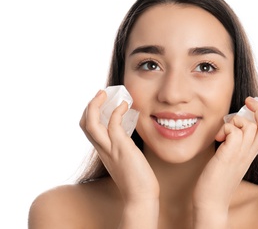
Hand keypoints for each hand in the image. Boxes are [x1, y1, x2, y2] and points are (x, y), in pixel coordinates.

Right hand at [79, 90, 159, 204]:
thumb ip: (122, 147)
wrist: (140, 196)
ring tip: (104, 93)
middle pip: (84, 124)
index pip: (88, 129)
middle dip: (89, 106)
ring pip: (91, 124)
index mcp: (102, 150)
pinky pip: (113, 125)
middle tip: (101, 94)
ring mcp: (110, 148)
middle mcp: (102, 149)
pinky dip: (117, 111)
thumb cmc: (137, 179)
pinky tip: (125, 105)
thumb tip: (129, 136)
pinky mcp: (121, 148)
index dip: (90, 113)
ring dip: (95, 105)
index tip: (100, 102)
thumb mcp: (125, 159)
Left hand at [193, 97, 257, 226]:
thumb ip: (234, 144)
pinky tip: (218, 138)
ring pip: (250, 126)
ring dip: (236, 120)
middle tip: (248, 101)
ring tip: (223, 132)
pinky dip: (226, 128)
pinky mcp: (229, 155)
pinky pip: (235, 132)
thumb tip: (231, 129)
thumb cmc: (216, 179)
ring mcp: (241, 154)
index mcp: (250, 153)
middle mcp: (249, 153)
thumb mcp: (229, 158)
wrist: (211, 201)